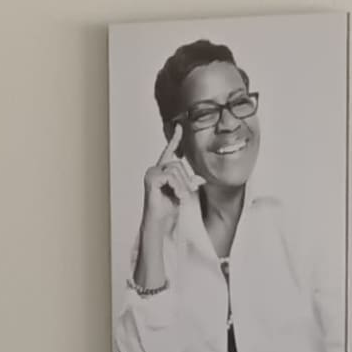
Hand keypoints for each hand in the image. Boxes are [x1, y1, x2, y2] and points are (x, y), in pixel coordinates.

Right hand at [133, 144, 195, 295]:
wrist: (159, 226)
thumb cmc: (169, 212)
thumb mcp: (182, 194)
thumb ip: (188, 183)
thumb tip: (199, 178)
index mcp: (162, 172)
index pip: (170, 152)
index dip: (175, 139)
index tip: (180, 126)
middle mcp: (155, 170)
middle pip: (178, 164)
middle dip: (185, 181)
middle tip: (183, 196)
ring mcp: (151, 174)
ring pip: (176, 170)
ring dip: (182, 186)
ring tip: (178, 199)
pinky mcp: (151, 179)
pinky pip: (171, 176)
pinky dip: (177, 188)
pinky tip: (175, 197)